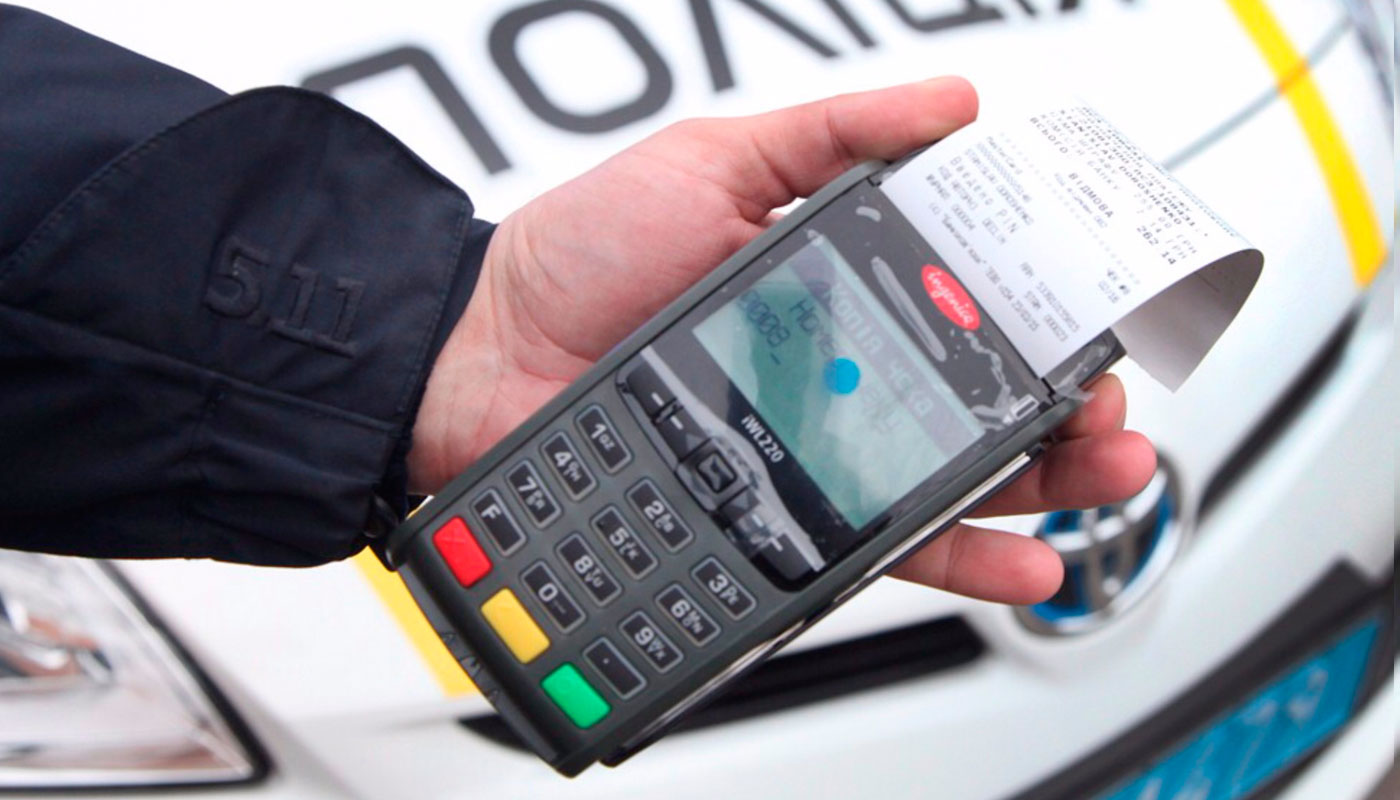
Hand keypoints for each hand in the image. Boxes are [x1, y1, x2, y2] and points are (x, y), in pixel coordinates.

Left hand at [408, 77, 1155, 604]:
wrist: (483, 354)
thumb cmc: (584, 252)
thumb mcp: (715, 159)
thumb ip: (833, 135)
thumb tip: (956, 105)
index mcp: (838, 283)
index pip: (968, 303)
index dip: (1042, 315)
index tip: (1097, 318)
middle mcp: (839, 368)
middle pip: (982, 396)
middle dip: (1068, 406)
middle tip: (1112, 409)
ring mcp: (816, 445)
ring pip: (955, 474)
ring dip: (1046, 480)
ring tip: (1108, 474)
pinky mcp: (785, 511)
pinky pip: (886, 543)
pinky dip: (964, 558)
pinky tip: (1026, 561)